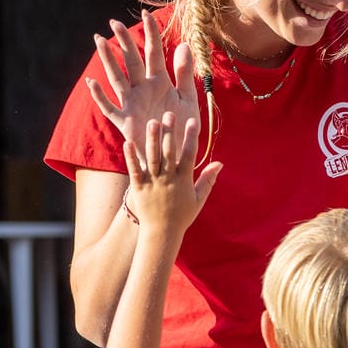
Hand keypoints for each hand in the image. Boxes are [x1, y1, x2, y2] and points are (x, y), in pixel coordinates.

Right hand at [85, 12, 196, 141]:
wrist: (177, 153)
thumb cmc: (182, 128)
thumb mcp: (188, 99)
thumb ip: (185, 73)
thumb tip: (184, 44)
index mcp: (160, 82)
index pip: (154, 53)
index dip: (151, 34)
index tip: (146, 13)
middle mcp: (143, 89)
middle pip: (131, 61)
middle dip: (124, 41)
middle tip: (114, 22)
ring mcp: (132, 103)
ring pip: (117, 77)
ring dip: (108, 60)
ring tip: (99, 40)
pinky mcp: (126, 121)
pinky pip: (109, 108)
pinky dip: (99, 96)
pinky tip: (91, 82)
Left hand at [123, 112, 222, 238]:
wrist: (162, 234)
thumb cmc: (182, 215)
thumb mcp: (199, 198)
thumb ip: (208, 179)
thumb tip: (220, 163)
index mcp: (184, 180)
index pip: (189, 154)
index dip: (191, 137)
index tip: (193, 121)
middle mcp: (168, 179)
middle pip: (169, 152)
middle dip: (170, 133)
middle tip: (169, 114)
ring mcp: (153, 183)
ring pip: (152, 157)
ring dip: (152, 140)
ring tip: (151, 122)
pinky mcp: (138, 187)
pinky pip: (134, 169)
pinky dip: (131, 156)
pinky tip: (127, 141)